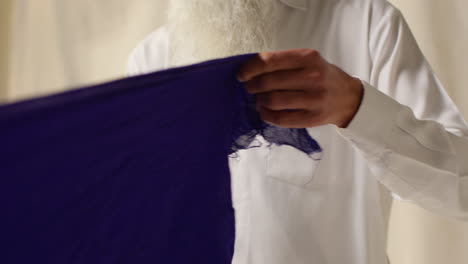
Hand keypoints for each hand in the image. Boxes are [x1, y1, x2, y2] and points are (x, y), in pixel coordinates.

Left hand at [237, 49, 363, 127]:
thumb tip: (251, 70)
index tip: (241, 74)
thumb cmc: (322, 76)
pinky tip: (264, 112)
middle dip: (253, 86)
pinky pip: (282, 119)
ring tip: (259, 100)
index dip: (250, 69)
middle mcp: (312, 76)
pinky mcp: (313, 118)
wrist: (349, 97)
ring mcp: (314, 98)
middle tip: (249, 88)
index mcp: (308, 57)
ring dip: (260, 101)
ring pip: (274, 101)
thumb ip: (283, 62)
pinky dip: (267, 116)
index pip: (269, 61)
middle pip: (269, 82)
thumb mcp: (308, 61)